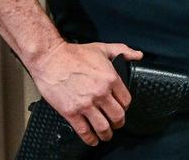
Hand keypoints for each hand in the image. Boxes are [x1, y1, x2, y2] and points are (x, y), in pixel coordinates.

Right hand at [26, 41, 142, 145]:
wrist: (50, 58)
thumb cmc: (73, 54)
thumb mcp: (103, 48)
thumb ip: (123, 51)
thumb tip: (138, 55)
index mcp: (111, 79)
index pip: (126, 100)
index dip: (125, 107)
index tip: (122, 108)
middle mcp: (101, 93)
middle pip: (118, 116)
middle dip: (119, 123)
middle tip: (117, 124)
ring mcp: (86, 104)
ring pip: (103, 126)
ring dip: (107, 134)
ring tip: (106, 135)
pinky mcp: (71, 112)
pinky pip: (84, 130)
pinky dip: (90, 138)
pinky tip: (92, 140)